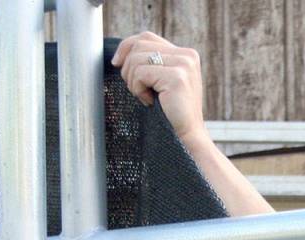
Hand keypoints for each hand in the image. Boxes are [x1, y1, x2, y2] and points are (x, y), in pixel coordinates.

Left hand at [111, 32, 207, 146]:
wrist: (187, 138)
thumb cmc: (171, 114)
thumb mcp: (162, 82)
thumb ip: (152, 63)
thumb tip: (121, 55)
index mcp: (186, 54)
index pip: (147, 37)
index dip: (127, 47)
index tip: (117, 64)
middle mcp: (187, 55)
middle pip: (139, 45)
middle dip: (129, 68)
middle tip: (137, 90)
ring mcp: (184, 65)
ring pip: (136, 59)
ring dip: (133, 81)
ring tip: (146, 98)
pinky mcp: (176, 77)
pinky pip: (140, 73)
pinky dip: (138, 90)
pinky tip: (150, 102)